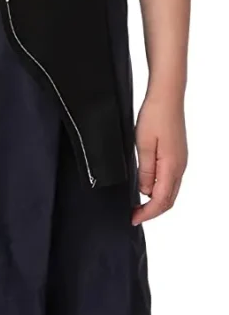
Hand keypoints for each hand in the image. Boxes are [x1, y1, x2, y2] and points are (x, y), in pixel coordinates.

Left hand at [130, 89, 187, 223]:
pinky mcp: (178, 155)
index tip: (133, 219)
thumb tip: (145, 191)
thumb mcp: (143, 145)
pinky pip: (170, 179)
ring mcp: (181, 161)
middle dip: (152, 211)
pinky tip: (146, 185)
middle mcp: (180, 166)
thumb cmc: (155, 115)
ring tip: (138, 203)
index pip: (161, 200)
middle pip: (169, 199)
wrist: (167, 96)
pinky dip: (159, 188)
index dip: (147, 213)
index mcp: (172, 166)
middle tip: (134, 215)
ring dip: (156, 201)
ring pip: (170, 190)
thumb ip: (145, 171)